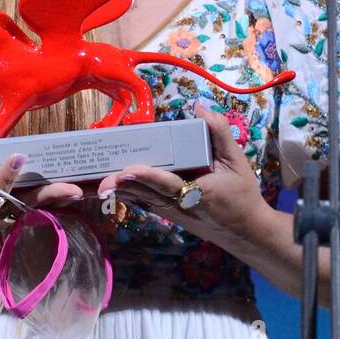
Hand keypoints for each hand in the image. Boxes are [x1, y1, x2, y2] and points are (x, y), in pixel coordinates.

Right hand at [0, 127, 87, 266]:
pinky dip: (48, 199)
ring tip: (79, 187)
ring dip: (54, 197)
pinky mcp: (5, 220)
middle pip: (21, 206)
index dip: (3, 179)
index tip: (18, 157)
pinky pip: (28, 206)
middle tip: (72, 186)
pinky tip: (69, 190)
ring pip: (29, 207)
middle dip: (47, 196)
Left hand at [94, 99, 267, 246]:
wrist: (246, 231)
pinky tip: (108, 187)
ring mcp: (170, 212)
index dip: (147, 177)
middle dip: (121, 186)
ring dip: (118, 191)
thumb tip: (201, 107)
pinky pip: (143, 202)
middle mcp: (179, 205)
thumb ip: (220, 133)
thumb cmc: (242, 195)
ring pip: (140, 199)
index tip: (128, 169)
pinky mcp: (167, 214)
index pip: (167, 184)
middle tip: (98, 180)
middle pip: (145, 193)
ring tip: (93, 184)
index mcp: (197, 193)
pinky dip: (127, 194)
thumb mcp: (237, 162)